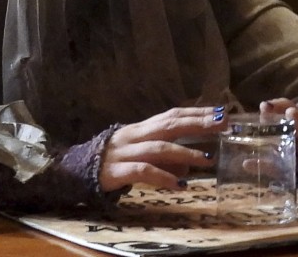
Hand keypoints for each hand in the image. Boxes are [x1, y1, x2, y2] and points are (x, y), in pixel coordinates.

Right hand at [99, 106, 227, 192]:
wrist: (75, 172)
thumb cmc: (113, 162)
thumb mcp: (141, 156)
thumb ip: (164, 159)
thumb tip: (188, 166)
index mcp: (141, 128)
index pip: (172, 115)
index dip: (197, 113)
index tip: (222, 113)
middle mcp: (134, 135)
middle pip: (169, 125)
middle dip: (198, 124)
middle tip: (223, 126)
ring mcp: (124, 152)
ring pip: (158, 148)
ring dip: (185, 153)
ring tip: (207, 160)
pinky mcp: (116, 172)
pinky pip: (142, 171)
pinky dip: (163, 177)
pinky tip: (179, 185)